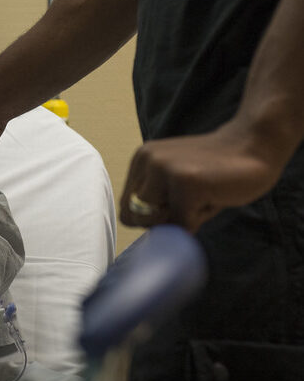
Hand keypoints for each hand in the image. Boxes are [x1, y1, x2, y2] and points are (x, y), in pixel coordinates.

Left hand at [120, 121, 285, 232]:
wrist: (254, 145)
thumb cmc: (216, 170)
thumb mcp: (175, 184)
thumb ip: (155, 203)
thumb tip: (143, 234)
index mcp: (141, 159)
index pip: (127, 207)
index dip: (150, 218)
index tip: (175, 207)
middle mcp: (146, 160)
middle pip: (136, 217)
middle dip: (164, 221)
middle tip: (192, 202)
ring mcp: (163, 168)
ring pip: (156, 222)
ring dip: (181, 220)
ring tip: (201, 198)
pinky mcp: (185, 182)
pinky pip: (181, 224)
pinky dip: (199, 221)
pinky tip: (213, 197)